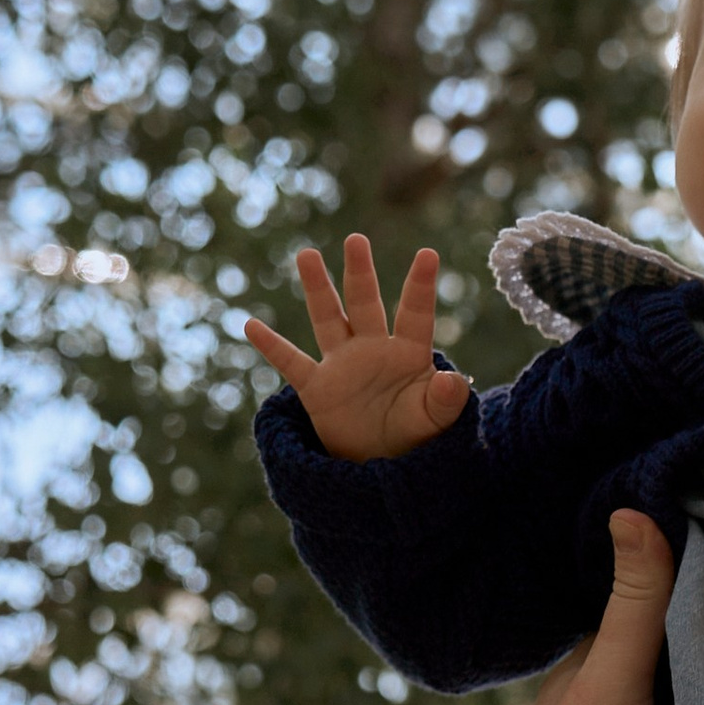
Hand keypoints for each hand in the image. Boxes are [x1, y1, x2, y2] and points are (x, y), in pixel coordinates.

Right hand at [245, 236, 472, 459]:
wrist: (383, 464)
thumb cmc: (417, 436)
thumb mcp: (437, 421)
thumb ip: (447, 401)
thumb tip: (453, 381)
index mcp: (408, 353)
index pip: (415, 314)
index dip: (420, 286)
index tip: (429, 254)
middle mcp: (372, 349)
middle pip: (365, 303)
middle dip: (360, 273)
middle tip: (357, 240)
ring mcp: (342, 364)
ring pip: (328, 319)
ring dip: (318, 289)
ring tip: (308, 255)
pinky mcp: (317, 388)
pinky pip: (291, 362)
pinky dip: (271, 346)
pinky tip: (251, 325)